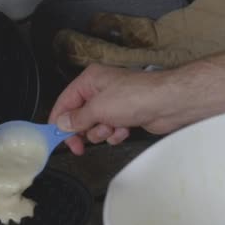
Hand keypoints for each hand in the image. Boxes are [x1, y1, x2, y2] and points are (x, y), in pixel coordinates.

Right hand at [48, 64, 177, 154]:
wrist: (169, 104)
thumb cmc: (138, 96)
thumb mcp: (98, 108)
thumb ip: (77, 118)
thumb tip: (62, 124)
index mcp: (90, 80)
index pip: (64, 102)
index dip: (58, 121)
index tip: (55, 137)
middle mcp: (100, 90)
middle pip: (79, 116)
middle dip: (83, 130)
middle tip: (80, 144)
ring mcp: (113, 103)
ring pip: (95, 126)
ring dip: (101, 132)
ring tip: (111, 128)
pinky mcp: (125, 116)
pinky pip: (110, 130)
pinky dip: (115, 133)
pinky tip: (124, 129)